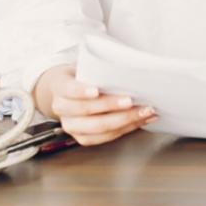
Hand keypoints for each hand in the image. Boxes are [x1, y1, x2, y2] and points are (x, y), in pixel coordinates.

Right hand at [33, 64, 156, 145]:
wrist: (68, 92)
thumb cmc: (83, 77)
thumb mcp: (86, 67)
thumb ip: (100, 69)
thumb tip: (128, 69)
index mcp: (60, 87)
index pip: (68, 89)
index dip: (81, 91)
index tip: (96, 90)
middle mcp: (61, 108)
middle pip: (86, 110)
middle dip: (112, 106)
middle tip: (132, 101)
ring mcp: (71, 126)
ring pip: (98, 127)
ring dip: (125, 120)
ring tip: (145, 112)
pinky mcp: (82, 138)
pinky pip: (105, 137)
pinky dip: (126, 129)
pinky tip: (141, 121)